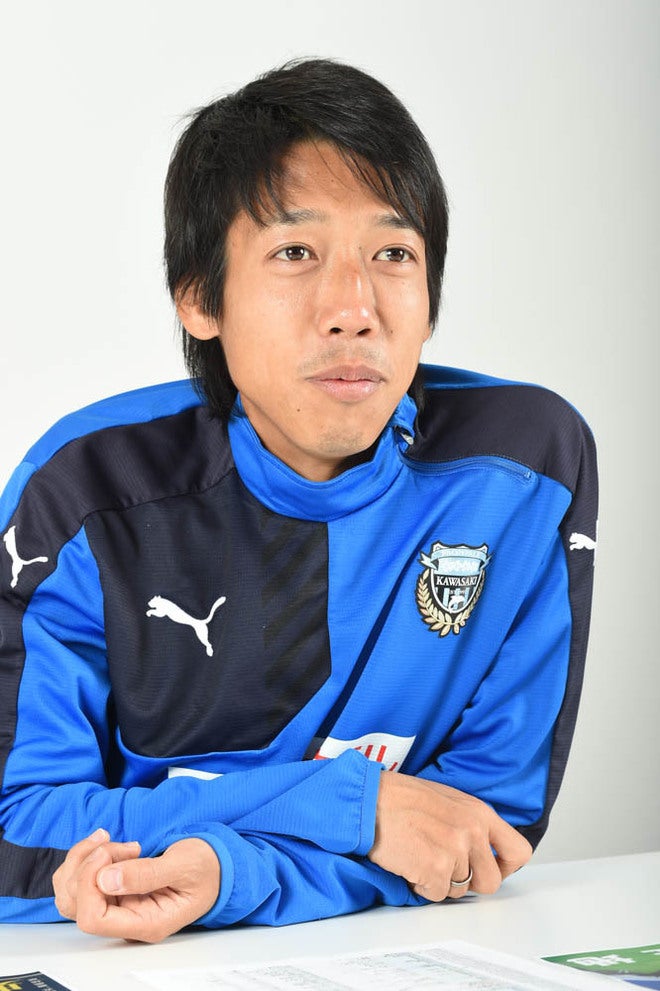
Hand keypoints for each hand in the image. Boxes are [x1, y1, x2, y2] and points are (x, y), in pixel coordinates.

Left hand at [53, 829, 220, 941]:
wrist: (215, 865)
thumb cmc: (206, 868)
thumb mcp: (184, 865)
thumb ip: (146, 874)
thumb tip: (106, 880)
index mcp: (146, 923)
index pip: (94, 918)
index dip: (90, 882)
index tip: (110, 853)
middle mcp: (126, 920)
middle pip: (76, 904)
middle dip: (88, 865)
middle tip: (120, 844)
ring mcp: (117, 906)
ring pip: (71, 891)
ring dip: (83, 859)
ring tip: (111, 841)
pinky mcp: (112, 891)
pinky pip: (78, 881)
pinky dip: (84, 857)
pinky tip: (106, 844)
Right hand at [368, 772, 531, 901]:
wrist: (370, 799)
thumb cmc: (402, 798)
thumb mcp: (449, 800)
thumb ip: (471, 823)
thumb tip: (482, 850)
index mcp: (480, 813)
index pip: (518, 851)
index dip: (505, 867)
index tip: (488, 867)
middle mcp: (473, 832)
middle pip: (491, 882)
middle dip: (469, 883)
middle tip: (445, 868)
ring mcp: (455, 851)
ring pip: (459, 890)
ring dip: (439, 881)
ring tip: (420, 855)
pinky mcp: (434, 869)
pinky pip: (435, 895)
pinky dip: (421, 886)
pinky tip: (409, 863)